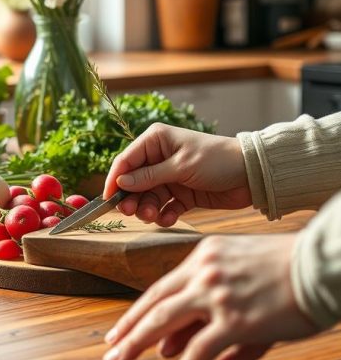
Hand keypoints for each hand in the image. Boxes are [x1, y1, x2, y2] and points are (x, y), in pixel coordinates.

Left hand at [102, 233, 317, 359]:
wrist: (319, 264)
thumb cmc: (291, 267)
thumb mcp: (249, 276)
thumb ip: (225, 311)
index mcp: (206, 255)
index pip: (163, 286)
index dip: (139, 310)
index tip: (122, 327)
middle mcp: (204, 271)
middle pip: (154, 304)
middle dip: (128, 329)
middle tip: (110, 350)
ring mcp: (217, 295)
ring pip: (164, 322)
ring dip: (139, 344)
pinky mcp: (235, 319)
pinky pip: (200, 348)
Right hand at [103, 124, 251, 226]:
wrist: (252, 174)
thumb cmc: (217, 160)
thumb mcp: (181, 166)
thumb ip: (150, 176)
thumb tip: (120, 183)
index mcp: (156, 141)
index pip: (126, 161)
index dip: (114, 180)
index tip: (107, 200)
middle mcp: (160, 158)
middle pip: (134, 183)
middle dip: (132, 199)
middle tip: (132, 212)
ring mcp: (171, 177)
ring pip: (148, 197)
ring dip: (148, 209)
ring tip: (153, 216)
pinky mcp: (182, 195)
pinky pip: (164, 207)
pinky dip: (164, 214)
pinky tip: (170, 218)